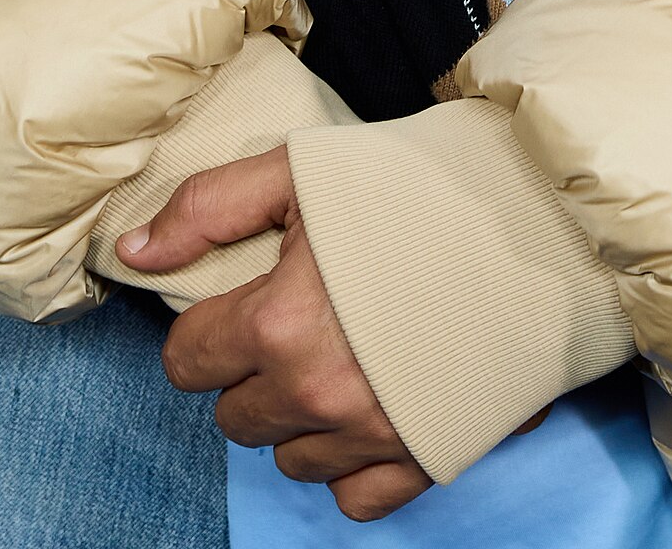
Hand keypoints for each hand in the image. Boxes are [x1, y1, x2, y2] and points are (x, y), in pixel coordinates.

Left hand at [116, 145, 431, 521]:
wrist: (537, 219)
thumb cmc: (418, 185)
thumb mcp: (300, 170)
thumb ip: (207, 210)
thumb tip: (134, 254)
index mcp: (278, 321)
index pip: (187, 363)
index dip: (207, 329)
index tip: (241, 304)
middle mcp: (316, 391)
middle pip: (234, 417)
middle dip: (252, 371)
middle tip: (297, 321)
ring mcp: (371, 434)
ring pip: (289, 459)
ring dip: (298, 416)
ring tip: (339, 356)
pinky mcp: (422, 459)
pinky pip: (353, 500)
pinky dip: (351, 462)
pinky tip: (370, 405)